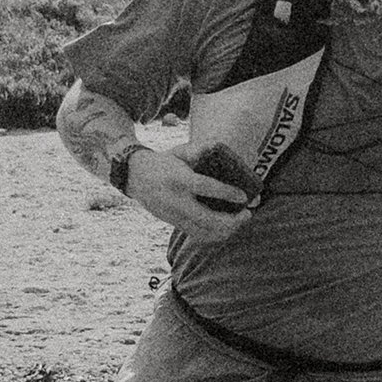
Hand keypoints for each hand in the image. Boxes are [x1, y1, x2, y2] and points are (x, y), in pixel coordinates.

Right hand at [126, 145, 253, 241]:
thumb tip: (219, 147)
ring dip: (226, 230)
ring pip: (203, 231)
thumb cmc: (164, 161)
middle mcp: (176, 200)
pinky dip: (215, 234)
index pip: (206, 188)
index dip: (227, 193)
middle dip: (231, 220)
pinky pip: (197, 234)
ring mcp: (173, 215)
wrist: (135, 176)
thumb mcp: (180, 151)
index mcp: (179, 178)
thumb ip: (199, 150)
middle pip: (207, 218)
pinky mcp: (173, 223)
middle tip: (247, 213)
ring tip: (240, 220)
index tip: (243, 196)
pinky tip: (227, 228)